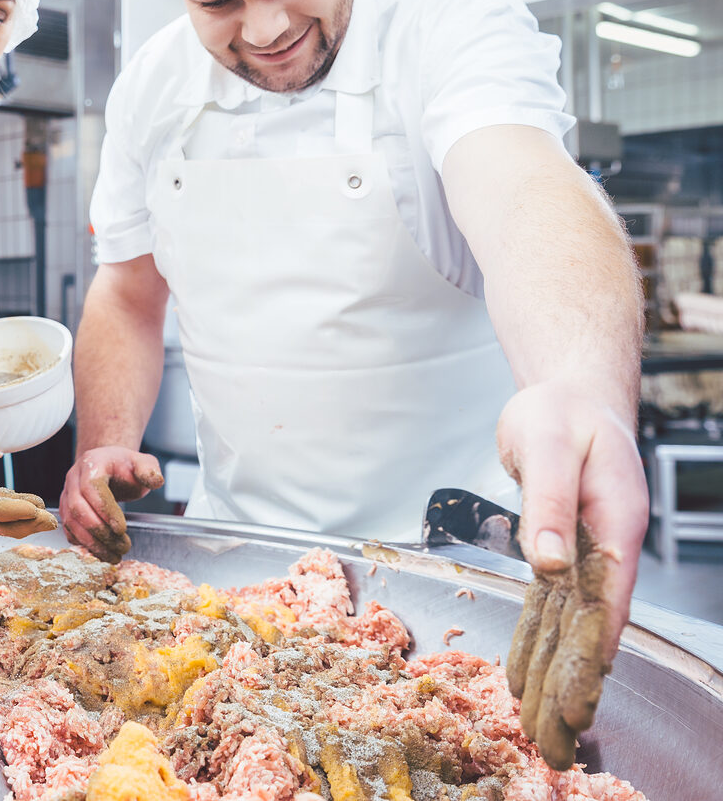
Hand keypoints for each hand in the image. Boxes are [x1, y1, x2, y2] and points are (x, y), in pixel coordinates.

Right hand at [59, 446, 164, 562]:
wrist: (107, 466)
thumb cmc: (125, 466)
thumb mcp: (142, 463)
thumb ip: (149, 470)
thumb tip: (156, 480)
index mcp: (92, 464)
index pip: (92, 487)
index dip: (105, 509)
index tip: (122, 529)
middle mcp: (74, 479)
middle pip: (78, 508)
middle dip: (100, 531)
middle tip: (122, 547)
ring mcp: (67, 495)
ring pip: (72, 522)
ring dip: (92, 543)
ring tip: (114, 555)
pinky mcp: (66, 511)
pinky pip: (69, 530)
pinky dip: (84, 544)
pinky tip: (102, 553)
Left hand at [497, 382, 647, 769]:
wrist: (569, 392)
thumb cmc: (563, 411)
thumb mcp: (551, 445)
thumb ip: (550, 503)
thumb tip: (547, 561)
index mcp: (613, 526)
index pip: (604, 606)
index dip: (592, 661)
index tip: (580, 706)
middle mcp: (602, 549)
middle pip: (585, 632)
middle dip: (570, 691)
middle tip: (559, 746)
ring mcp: (582, 552)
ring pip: (565, 629)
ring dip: (554, 680)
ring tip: (545, 732)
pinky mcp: (557, 550)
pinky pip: (546, 608)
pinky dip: (535, 645)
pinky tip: (526, 679)